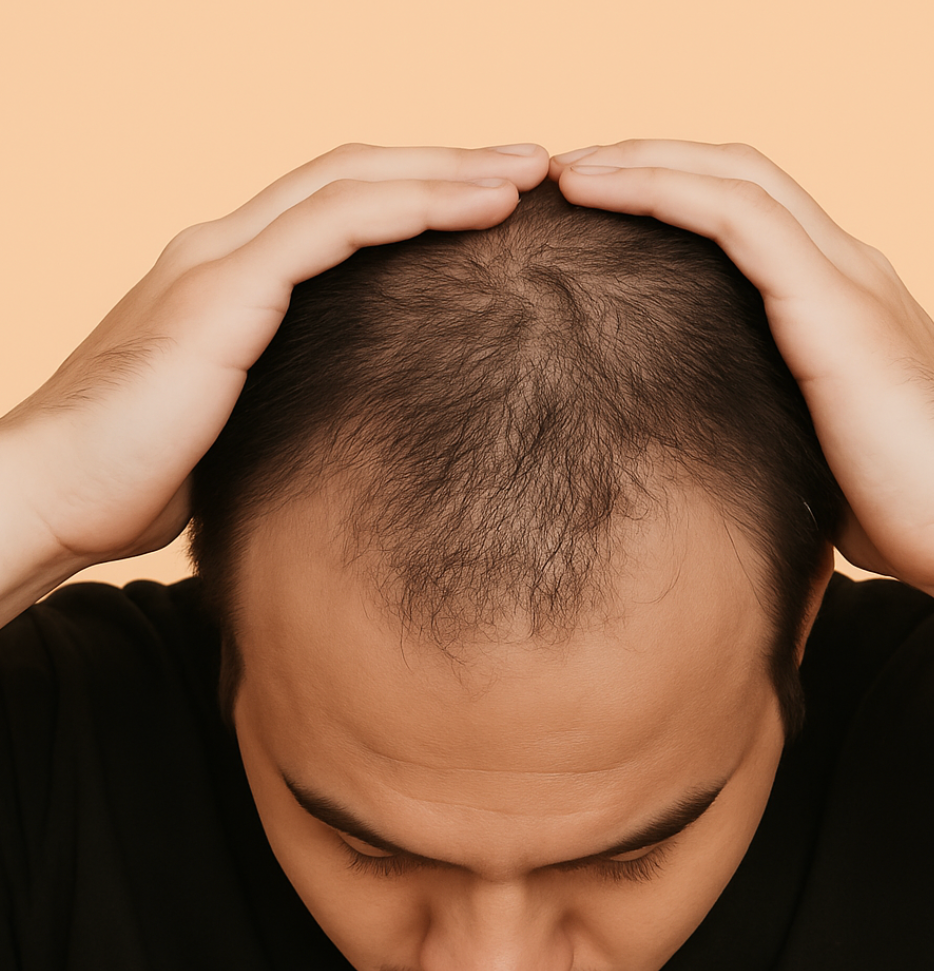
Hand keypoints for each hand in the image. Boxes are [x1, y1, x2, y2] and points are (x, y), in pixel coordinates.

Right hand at [2, 142, 547, 593]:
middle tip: (531, 167)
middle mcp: (224, 248)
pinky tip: (481, 207)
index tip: (492, 205)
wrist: (50, 492)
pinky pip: (336, 225)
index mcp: (229, 279)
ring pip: (355, 183)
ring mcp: (221, 260)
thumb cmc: (135, 478)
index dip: (417, 195)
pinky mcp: (224, 292)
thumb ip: (282, 400)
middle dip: (448, 163)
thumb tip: (341, 427)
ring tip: (528, 172)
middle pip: (356, 176)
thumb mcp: (231, 427)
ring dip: (449, 170)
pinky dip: (414, 206)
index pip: (337, 209)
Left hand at [549, 140, 933, 680]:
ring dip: (639, 161)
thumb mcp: (813, 451)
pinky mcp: (832, 303)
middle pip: (732, 175)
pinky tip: (592, 192)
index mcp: (838, 300)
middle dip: (645, 162)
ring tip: (563, 172)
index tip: (595, 213)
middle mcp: (844, 268)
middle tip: (566, 176)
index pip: (747, 215)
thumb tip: (708, 448)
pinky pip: (732, 217)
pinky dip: (657, 191)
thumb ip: (768, 422)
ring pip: (729, 177)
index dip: (671, 197)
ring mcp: (843, 276)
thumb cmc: (902, 509)